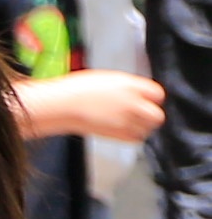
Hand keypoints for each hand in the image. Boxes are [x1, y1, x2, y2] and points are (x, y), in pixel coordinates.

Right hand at [38, 70, 168, 145]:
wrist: (61, 105)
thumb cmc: (76, 90)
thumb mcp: (106, 79)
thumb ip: (126, 87)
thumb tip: (136, 93)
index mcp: (129, 85)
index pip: (157, 93)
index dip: (152, 98)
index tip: (147, 100)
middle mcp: (132, 103)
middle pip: (157, 115)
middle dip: (151, 115)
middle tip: (143, 114)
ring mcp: (126, 120)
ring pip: (148, 129)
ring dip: (142, 127)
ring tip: (130, 123)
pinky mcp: (118, 134)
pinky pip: (136, 139)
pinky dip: (133, 136)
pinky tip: (123, 130)